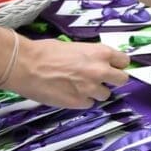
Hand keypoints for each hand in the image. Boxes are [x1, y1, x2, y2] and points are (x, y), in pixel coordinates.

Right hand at [6, 37, 130, 108]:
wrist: (25, 65)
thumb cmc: (45, 52)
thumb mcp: (75, 47)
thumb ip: (91, 56)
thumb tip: (97, 62)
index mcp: (100, 53)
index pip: (124, 61)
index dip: (118, 65)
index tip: (113, 67)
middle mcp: (100, 71)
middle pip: (122, 80)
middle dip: (113, 80)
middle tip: (101, 79)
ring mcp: (91, 88)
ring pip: (106, 95)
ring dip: (96, 92)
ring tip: (79, 86)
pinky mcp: (79, 103)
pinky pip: (89, 104)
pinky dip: (83, 100)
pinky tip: (70, 93)